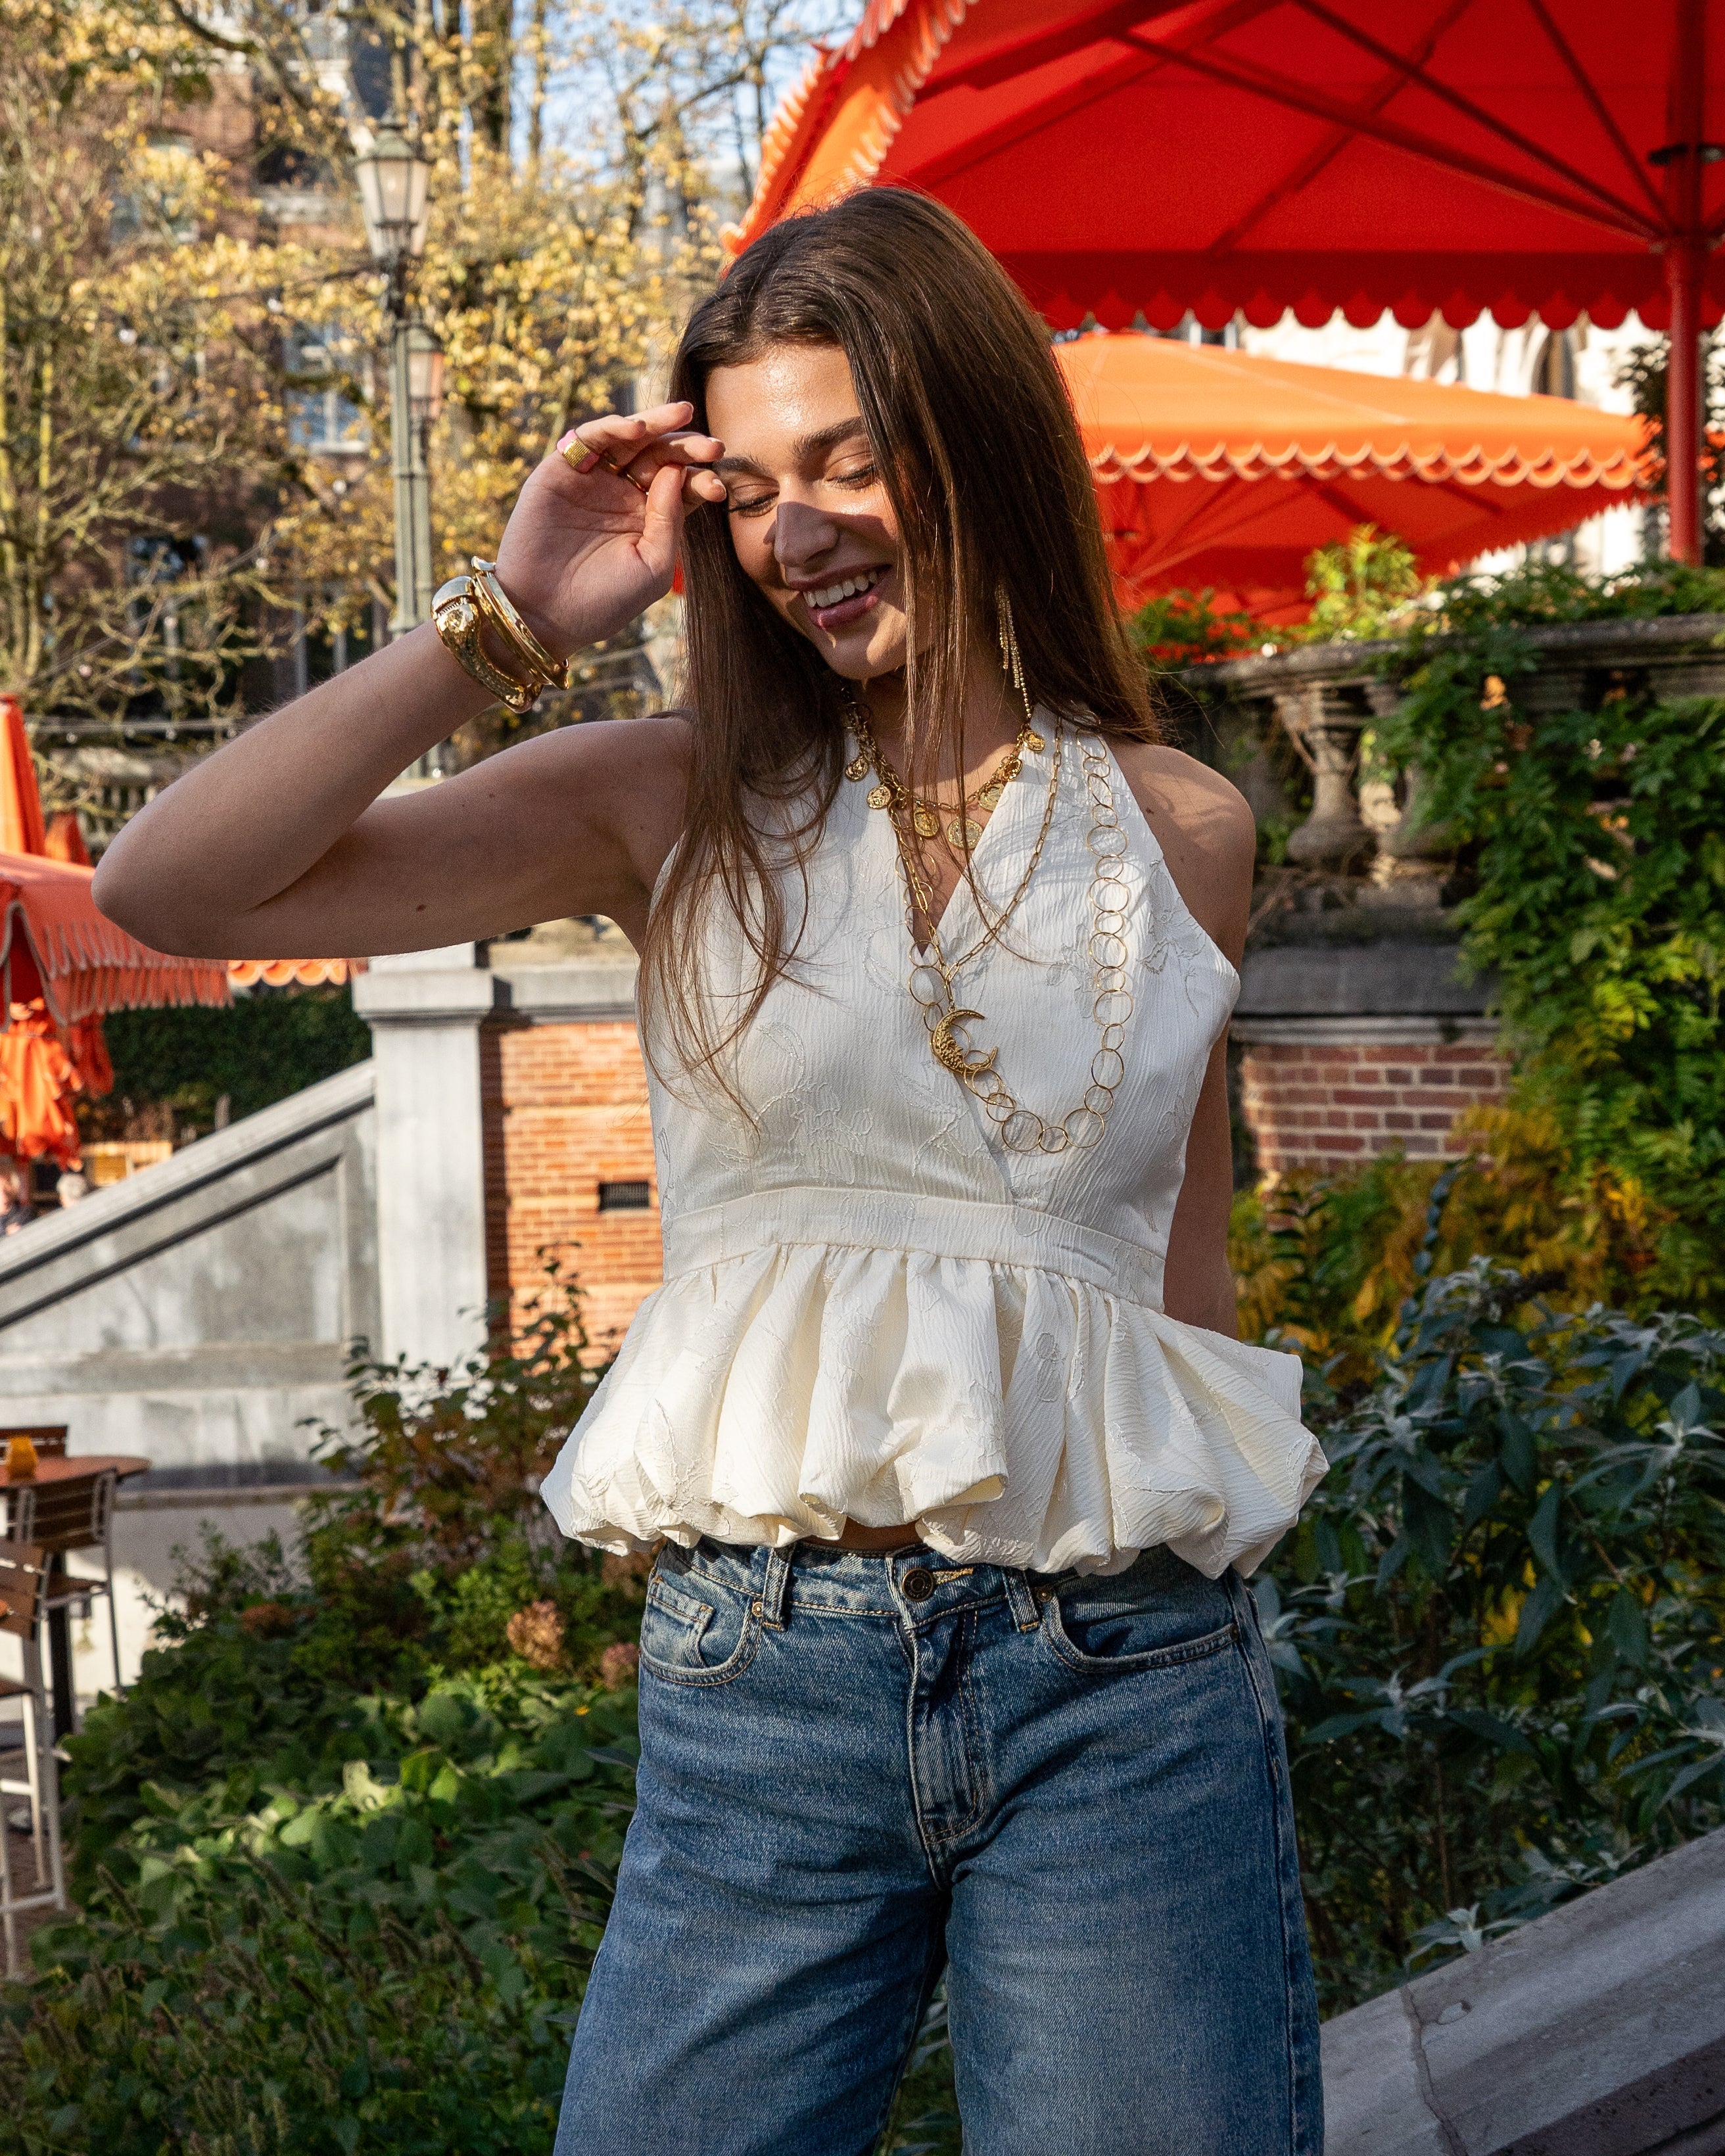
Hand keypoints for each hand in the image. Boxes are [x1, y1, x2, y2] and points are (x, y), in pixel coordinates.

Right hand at [490, 402, 727, 657]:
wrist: (545, 615)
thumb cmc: (603, 601)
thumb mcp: (653, 567)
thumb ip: (670, 521)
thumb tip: (677, 471)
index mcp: (648, 518)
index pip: (682, 486)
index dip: (702, 480)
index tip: (718, 489)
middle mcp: (621, 494)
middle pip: (660, 457)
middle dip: (688, 448)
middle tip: (715, 447)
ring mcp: (592, 479)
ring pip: (628, 439)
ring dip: (656, 423)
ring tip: (683, 414)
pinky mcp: (561, 469)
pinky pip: (590, 437)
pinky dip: (613, 427)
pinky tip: (637, 429)